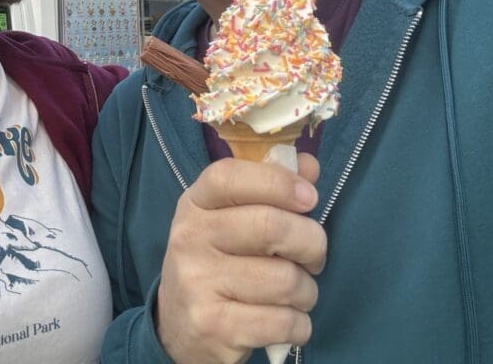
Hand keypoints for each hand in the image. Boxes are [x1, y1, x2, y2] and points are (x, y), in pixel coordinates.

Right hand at [155, 154, 325, 363]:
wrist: (179, 327)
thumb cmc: (218, 263)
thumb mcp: (231, 220)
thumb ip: (270, 189)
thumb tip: (309, 165)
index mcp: (194, 205)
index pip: (230, 177)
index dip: (278, 182)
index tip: (308, 198)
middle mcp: (189, 238)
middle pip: (271, 226)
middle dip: (312, 243)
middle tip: (312, 257)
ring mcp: (198, 283)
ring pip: (286, 280)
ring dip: (307, 291)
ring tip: (295, 294)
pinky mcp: (213, 325)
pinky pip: (283, 322)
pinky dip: (300, 325)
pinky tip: (287, 321)